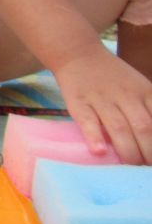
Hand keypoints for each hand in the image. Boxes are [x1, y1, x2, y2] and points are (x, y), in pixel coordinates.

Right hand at [54, 47, 151, 164]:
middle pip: (143, 127)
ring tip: (130, 167)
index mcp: (145, 91)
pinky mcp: (78, 102)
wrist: (78, 53)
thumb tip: (151, 136)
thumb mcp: (140, 86)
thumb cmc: (113, 76)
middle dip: (148, 153)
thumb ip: (150, 109)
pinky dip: (94, 136)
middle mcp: (125, 94)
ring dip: (128, 151)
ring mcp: (101, 98)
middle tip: (146, 170)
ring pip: (119, 127)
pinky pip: (87, 120)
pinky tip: (99, 151)